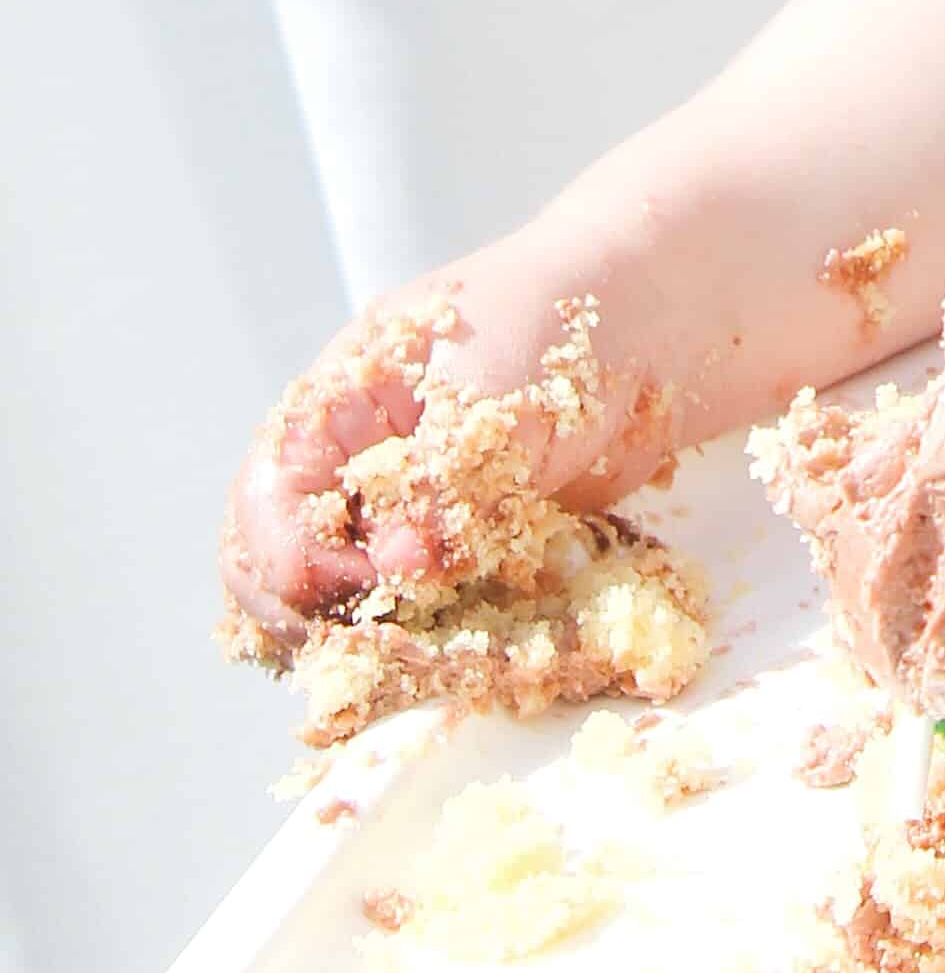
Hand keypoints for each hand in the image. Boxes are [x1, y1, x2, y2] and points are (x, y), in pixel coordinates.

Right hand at [217, 278, 633, 658]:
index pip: (264, 504)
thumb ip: (438, 478)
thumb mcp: (489, 386)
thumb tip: (397, 570)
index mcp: (334, 413)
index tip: (363, 588)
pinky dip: (434, 643)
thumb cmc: (559, 324)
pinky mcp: (457, 561)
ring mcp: (401, 523)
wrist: (651, 331)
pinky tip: (468, 648)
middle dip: (316, 619)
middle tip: (385, 639)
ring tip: (431, 649)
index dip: (294, 561)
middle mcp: (352, 476)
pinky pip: (420, 621)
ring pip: (342, 611)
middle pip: (274, 574)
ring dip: (374, 641)